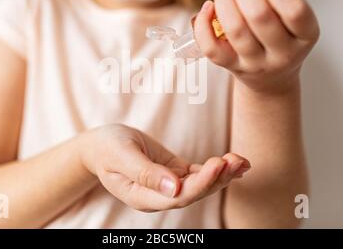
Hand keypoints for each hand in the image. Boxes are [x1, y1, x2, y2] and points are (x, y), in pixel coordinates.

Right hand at [79, 124, 249, 211]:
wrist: (101, 145)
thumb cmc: (107, 147)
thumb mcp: (121, 155)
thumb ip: (145, 173)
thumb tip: (173, 189)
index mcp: (143, 196)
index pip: (177, 197)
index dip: (200, 183)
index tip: (216, 164)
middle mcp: (159, 196)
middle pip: (194, 193)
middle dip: (217, 178)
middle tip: (236, 160)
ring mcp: (168, 185)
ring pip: (200, 185)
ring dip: (222, 174)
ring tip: (242, 161)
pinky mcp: (174, 173)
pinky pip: (198, 174)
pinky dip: (217, 169)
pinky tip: (235, 163)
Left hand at [194, 0, 319, 94]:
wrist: (270, 77)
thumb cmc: (280, 34)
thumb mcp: (290, 12)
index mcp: (305, 36)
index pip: (294, 11)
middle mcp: (283, 54)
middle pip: (260, 17)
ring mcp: (256, 64)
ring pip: (235, 30)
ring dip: (224, 0)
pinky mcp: (232, 67)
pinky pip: (212, 48)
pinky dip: (204, 24)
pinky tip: (208, 7)